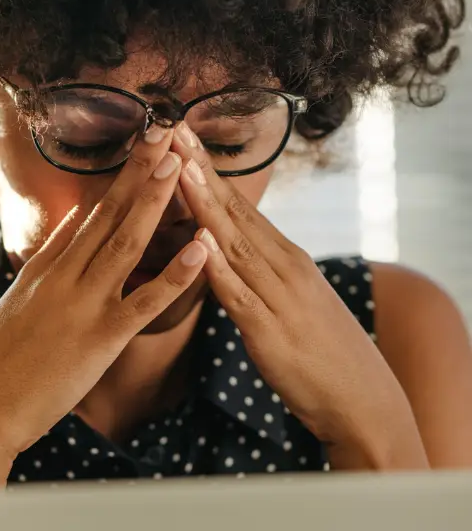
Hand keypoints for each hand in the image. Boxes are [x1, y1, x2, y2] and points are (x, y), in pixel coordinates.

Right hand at [0, 132, 209, 485]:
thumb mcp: (13, 311)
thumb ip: (41, 272)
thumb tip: (67, 233)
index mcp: (41, 272)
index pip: (85, 217)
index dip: (116, 181)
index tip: (139, 148)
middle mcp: (61, 278)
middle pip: (106, 215)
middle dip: (138, 171)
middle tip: (165, 131)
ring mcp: (81, 305)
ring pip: (125, 243)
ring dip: (155, 201)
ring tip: (179, 163)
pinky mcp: (100, 339)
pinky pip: (146, 301)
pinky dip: (176, 274)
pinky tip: (202, 248)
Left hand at [172, 123, 426, 469]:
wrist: (360, 400)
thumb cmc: (320, 355)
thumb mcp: (290, 304)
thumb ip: (260, 278)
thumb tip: (230, 256)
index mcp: (285, 260)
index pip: (240, 208)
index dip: (208, 173)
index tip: (181, 138)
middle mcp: (284, 268)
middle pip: (235, 213)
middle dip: (200, 172)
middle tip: (171, 130)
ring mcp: (279, 297)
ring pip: (235, 243)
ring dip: (205, 205)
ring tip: (179, 169)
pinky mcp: (269, 332)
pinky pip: (239, 295)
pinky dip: (218, 268)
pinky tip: (199, 244)